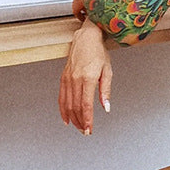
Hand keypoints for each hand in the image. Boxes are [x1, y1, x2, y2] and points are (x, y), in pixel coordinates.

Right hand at [59, 19, 112, 133]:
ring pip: (67, 104)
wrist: (86, 38)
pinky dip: (63, 109)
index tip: (89, 129)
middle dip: (80, 122)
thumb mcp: (107, 71)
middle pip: (76, 106)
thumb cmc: (98, 53)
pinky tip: (66, 118)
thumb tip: (106, 107)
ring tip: (78, 127)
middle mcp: (75, 79)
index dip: (88, 119)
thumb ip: (105, 90)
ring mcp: (67, 78)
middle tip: (85, 131)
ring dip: (73, 118)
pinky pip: (61, 97)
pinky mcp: (63, 77)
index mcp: (88, 77)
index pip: (86, 104)